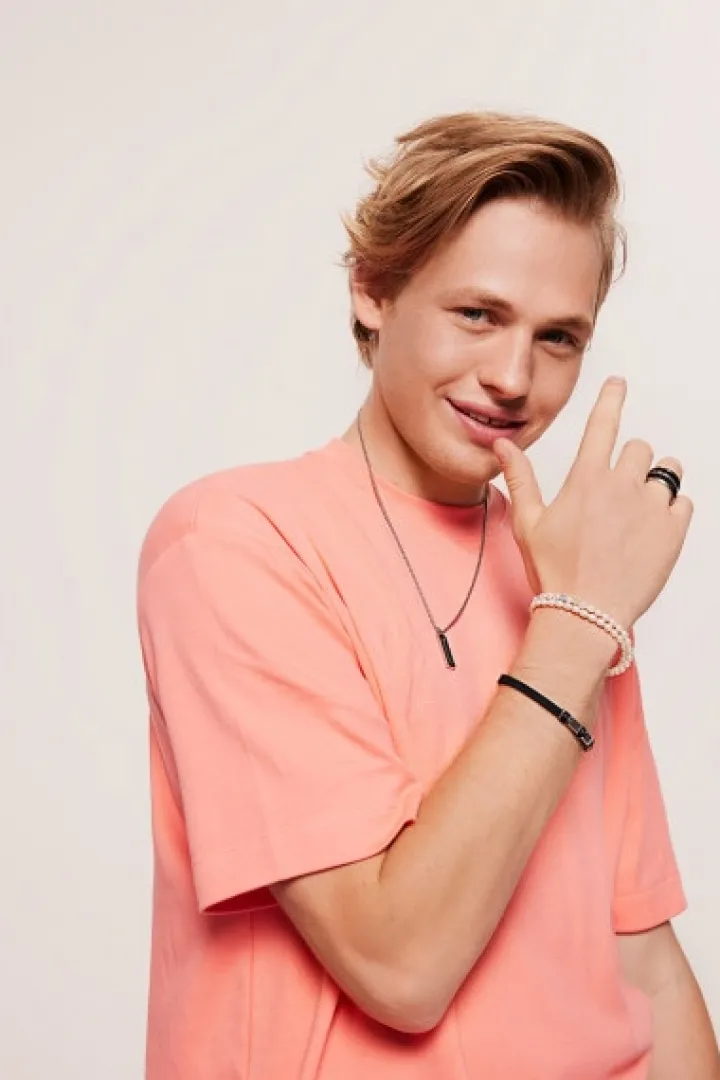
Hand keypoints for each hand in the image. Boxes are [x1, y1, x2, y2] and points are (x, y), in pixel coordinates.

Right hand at [493, 378, 693, 628]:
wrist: (585, 615)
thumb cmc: (554, 572)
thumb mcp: (528, 523)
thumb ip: (519, 478)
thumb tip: (502, 445)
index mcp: (586, 480)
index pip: (603, 424)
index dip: (611, 399)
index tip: (619, 384)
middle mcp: (622, 486)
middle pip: (639, 447)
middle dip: (631, 462)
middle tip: (618, 492)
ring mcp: (651, 507)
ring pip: (667, 471)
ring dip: (657, 481)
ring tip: (641, 508)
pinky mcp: (673, 531)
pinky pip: (684, 503)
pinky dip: (673, 511)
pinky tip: (653, 530)